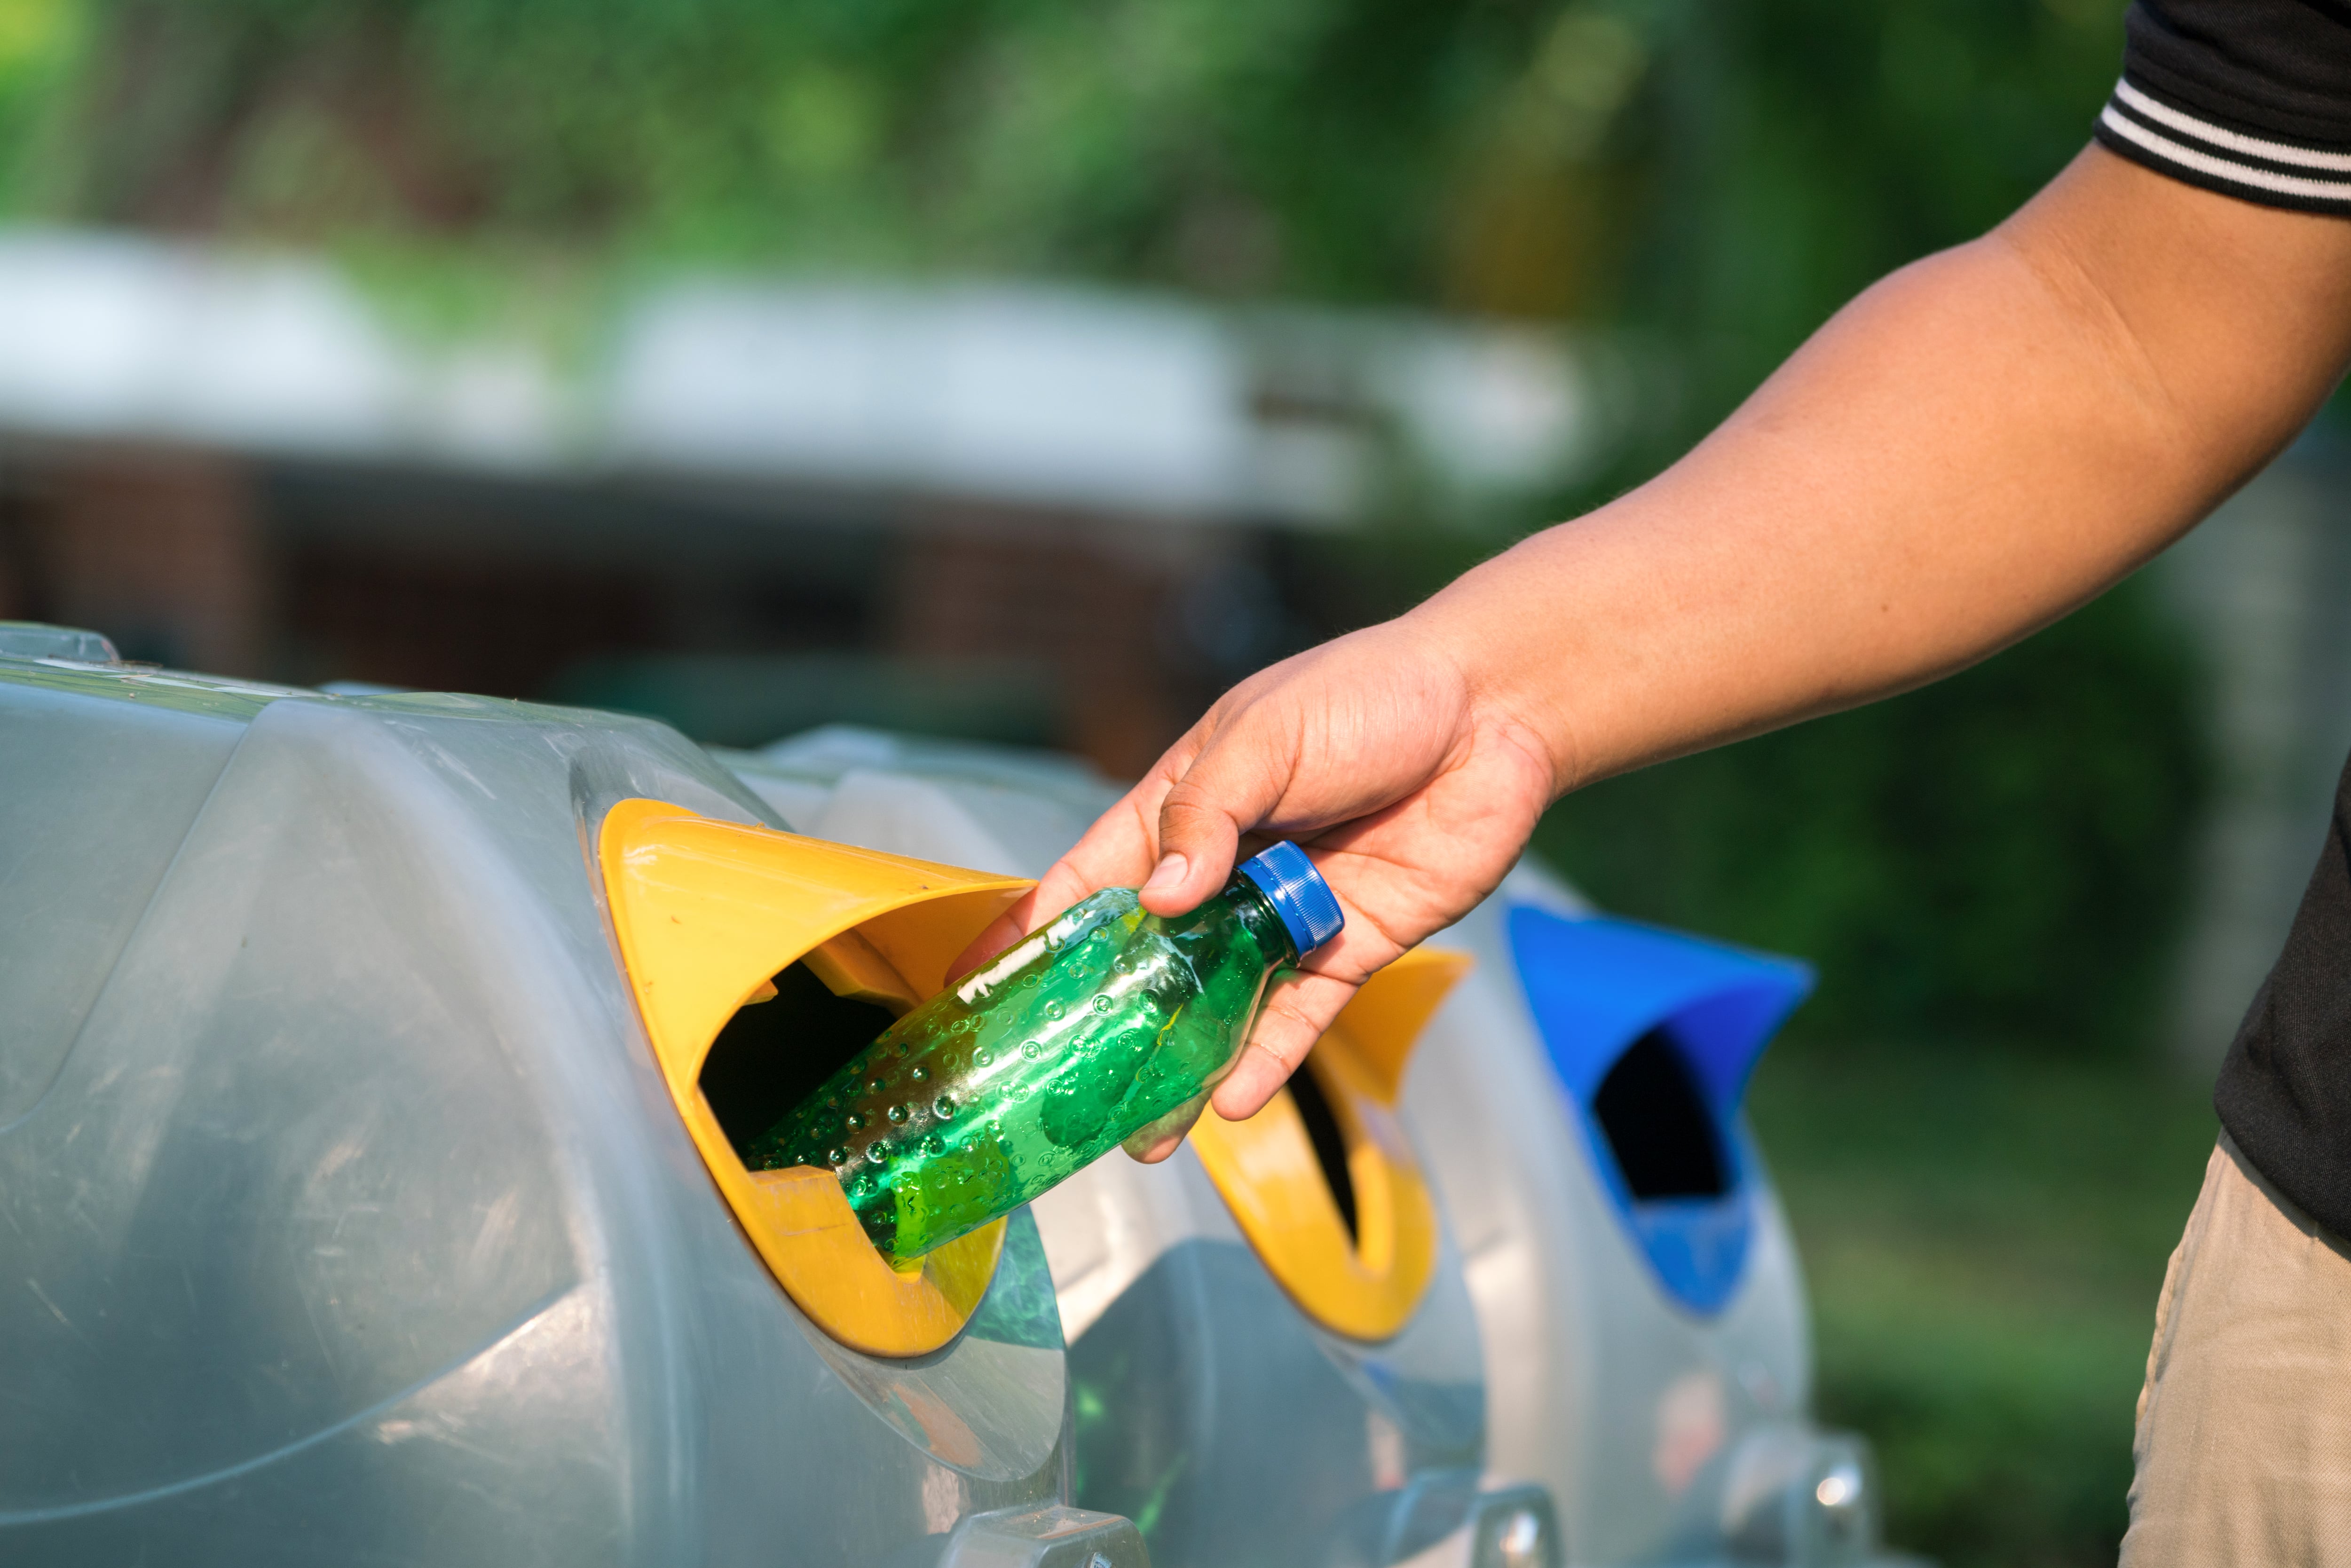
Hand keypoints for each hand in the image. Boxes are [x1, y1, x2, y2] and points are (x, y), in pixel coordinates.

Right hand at [949, 613, 1558, 1156]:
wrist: (1493, 712)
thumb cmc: (1369, 697)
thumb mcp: (1266, 736)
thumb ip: (1206, 815)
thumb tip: (1160, 899)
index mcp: (1182, 809)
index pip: (1089, 880)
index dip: (1033, 932)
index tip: (977, 989)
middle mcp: (1223, 873)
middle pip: (1147, 961)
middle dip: (1105, 1025)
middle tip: (1063, 1093)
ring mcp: (1283, 916)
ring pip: (1217, 1005)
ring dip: (1181, 1066)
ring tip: (1145, 1133)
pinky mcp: (1348, 948)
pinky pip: (1297, 1017)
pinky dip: (1266, 1059)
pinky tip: (1234, 1101)